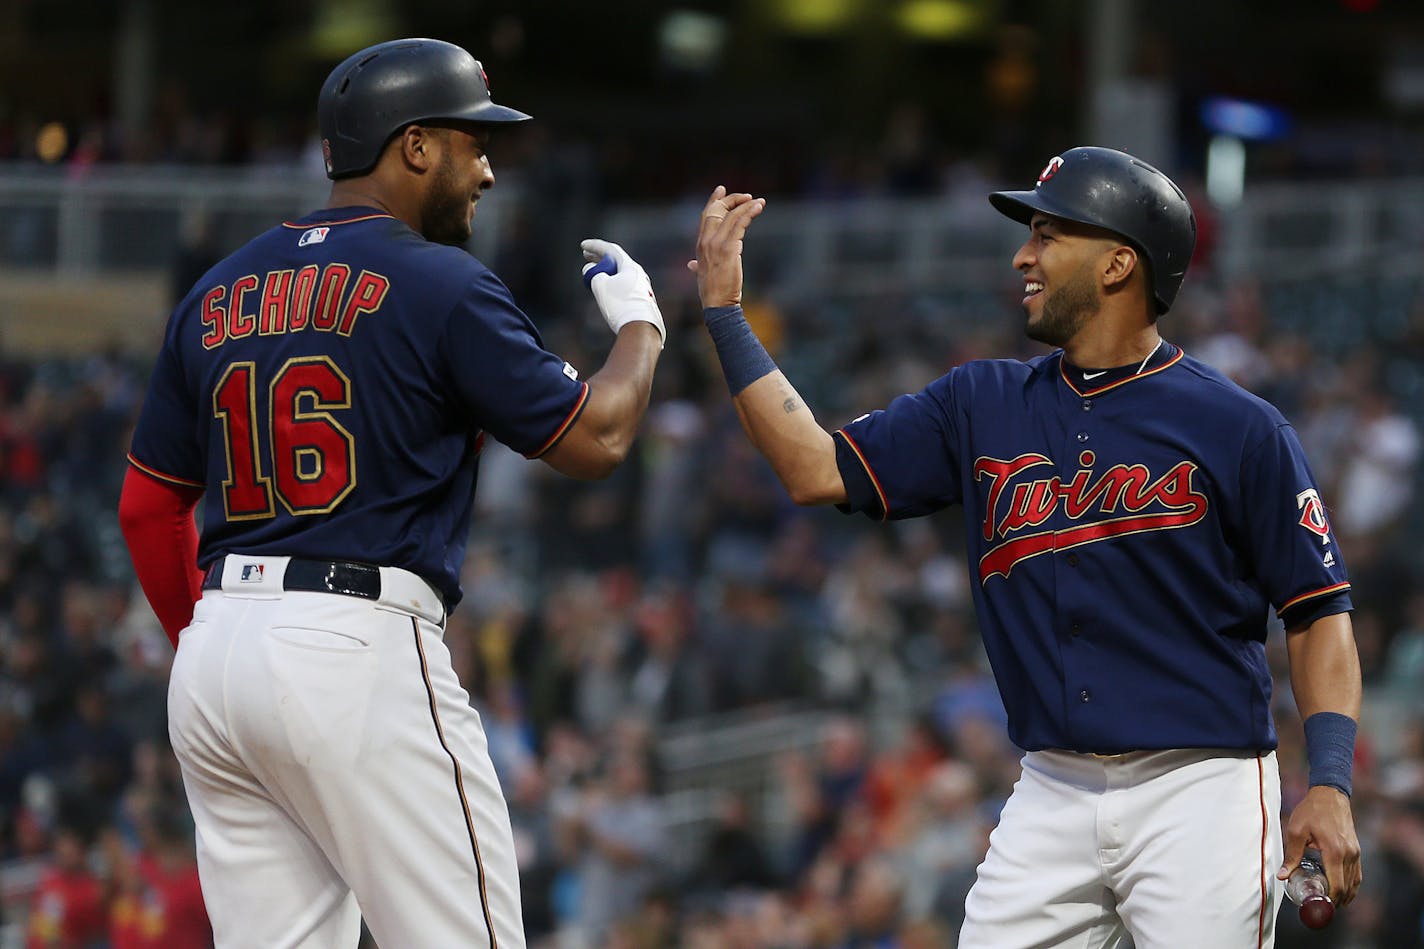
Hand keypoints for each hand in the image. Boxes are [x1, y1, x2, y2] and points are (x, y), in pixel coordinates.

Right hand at [580, 239, 664, 346]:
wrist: (640, 330)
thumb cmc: (620, 306)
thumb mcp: (599, 285)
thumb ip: (592, 273)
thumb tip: (594, 273)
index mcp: (631, 267)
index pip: (611, 250)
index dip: (595, 246)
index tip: (583, 246)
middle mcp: (639, 275)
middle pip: (617, 262)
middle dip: (600, 258)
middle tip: (586, 255)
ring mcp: (642, 289)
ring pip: (620, 276)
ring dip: (605, 273)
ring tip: (593, 274)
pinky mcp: (642, 302)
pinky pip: (624, 288)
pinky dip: (612, 285)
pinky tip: (606, 291)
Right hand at [688, 185, 765, 307]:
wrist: (717, 303)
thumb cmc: (713, 291)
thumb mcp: (702, 274)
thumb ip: (696, 266)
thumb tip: (691, 265)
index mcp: (700, 244)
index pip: (705, 216)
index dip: (713, 201)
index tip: (722, 189)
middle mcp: (705, 241)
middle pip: (717, 210)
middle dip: (732, 200)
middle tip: (748, 196)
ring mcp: (716, 244)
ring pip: (731, 215)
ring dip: (746, 206)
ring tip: (759, 202)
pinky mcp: (729, 248)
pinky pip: (740, 223)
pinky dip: (749, 213)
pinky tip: (758, 208)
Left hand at [1279, 785, 1361, 905]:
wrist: (1330, 795)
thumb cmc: (1311, 811)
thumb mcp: (1296, 831)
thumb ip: (1291, 855)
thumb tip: (1282, 876)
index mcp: (1335, 852)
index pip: (1337, 885)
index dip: (1331, 900)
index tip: (1320, 907)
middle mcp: (1349, 854)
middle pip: (1347, 887)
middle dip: (1337, 900)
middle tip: (1322, 908)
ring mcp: (1355, 852)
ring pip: (1354, 881)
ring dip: (1345, 894)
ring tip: (1331, 903)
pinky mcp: (1356, 849)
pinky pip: (1357, 873)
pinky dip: (1352, 884)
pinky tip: (1343, 890)